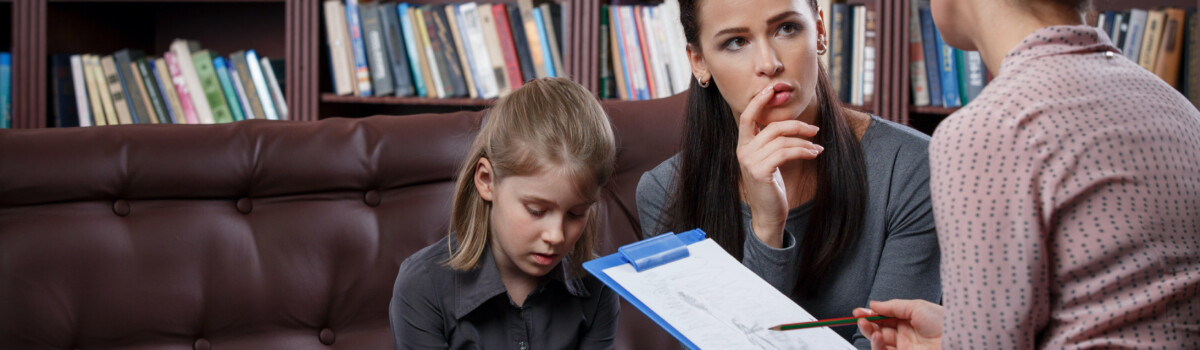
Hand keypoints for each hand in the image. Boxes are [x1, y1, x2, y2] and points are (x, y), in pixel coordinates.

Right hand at [736, 85, 822, 246]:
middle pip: (772, 127)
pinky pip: (785, 153)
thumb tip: (790, 125)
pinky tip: (814, 153)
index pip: (747, 116)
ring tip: (817, 148)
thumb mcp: (769, 161)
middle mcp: (743, 151)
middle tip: (814, 130)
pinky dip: (803, 151)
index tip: (772, 88)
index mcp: (743, 145)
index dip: (759, 101)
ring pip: (782, 140)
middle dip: (797, 126)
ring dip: (804, 142)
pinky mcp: (760, 172)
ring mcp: (750, 161)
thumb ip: (772, 142)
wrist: (768, 214)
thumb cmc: (771, 186)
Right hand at [855, 299, 943, 349]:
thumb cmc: (942, 322)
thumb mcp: (916, 306)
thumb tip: (873, 304)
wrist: (955, 339)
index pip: (885, 318)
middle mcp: (906, 335)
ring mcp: (904, 347)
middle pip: (879, 330)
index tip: (858, 311)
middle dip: (867, 324)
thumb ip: (892, 306)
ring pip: (879, 343)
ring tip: (869, 326)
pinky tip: (877, 336)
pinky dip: (876, 345)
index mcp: (910, 320)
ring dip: (870, 334)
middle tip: (860, 318)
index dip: (871, 314)